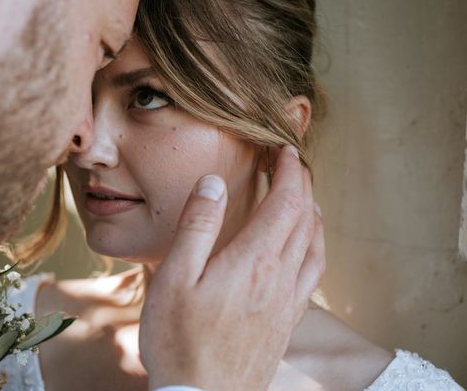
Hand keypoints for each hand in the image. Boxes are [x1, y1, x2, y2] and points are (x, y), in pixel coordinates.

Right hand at [139, 146, 324, 390]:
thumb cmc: (179, 339)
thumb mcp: (174, 277)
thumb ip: (198, 226)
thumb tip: (214, 182)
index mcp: (253, 260)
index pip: (286, 202)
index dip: (289, 171)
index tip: (283, 150)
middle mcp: (280, 278)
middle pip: (305, 219)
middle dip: (303, 185)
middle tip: (292, 165)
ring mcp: (287, 302)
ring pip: (315, 247)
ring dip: (313, 215)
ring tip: (305, 200)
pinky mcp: (286, 322)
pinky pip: (313, 275)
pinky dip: (316, 248)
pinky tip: (304, 251)